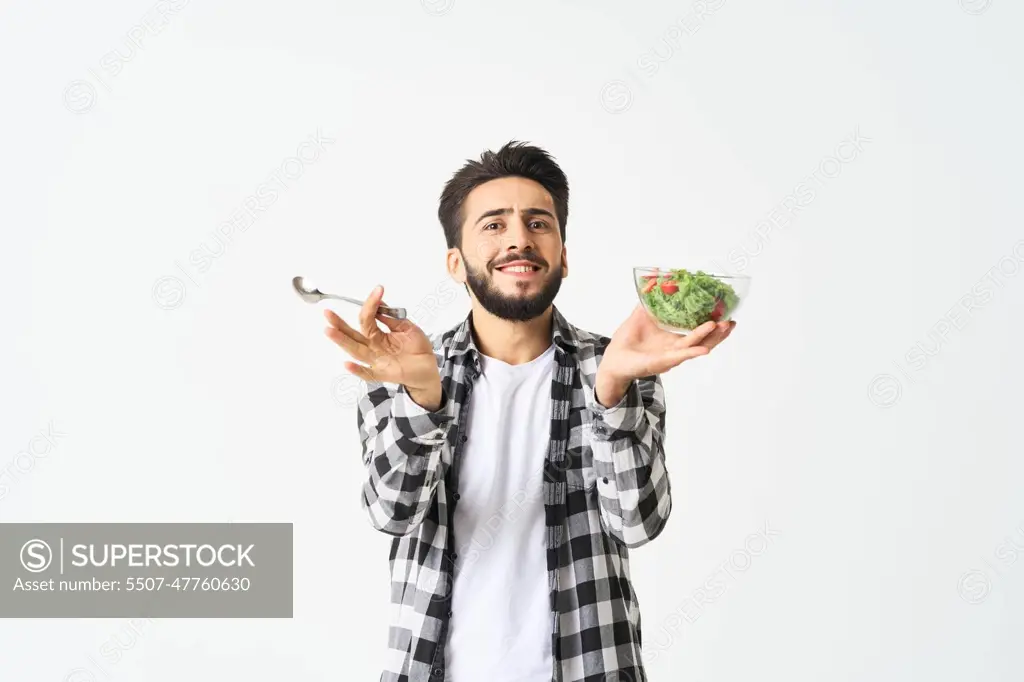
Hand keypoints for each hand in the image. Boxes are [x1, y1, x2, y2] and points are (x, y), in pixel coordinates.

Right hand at [324, 285, 442, 409]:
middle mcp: (373, 347)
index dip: (371, 304)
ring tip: (329, 331)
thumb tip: (379, 303)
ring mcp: (376, 360)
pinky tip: (347, 364)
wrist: (429, 368)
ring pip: (356, 350)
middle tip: (327, 313)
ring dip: (342, 341)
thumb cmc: (417, 348)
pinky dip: (357, 370)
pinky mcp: (383, 373)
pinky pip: (368, 373)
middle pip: (353, 334)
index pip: (367, 318)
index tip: (378, 290)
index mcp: (377, 335)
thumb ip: (392, 317)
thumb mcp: (406, 327)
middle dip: (339, 324)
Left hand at [595, 304, 735, 406]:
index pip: (698, 332)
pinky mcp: (661, 362)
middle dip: (719, 333)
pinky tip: (704, 349)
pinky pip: (679, 357)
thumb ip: (648, 300)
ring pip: (695, 347)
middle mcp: (675, 348)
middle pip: (703, 341)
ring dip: (710, 338)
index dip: (713, 326)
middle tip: (732, 322)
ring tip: (723, 327)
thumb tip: (652, 281)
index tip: (727, 315)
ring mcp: (670, 356)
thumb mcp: (639, 316)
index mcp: (673, 338)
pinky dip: (692, 353)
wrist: (613, 359)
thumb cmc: (627, 341)